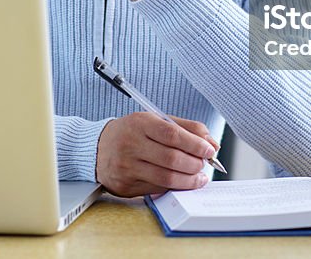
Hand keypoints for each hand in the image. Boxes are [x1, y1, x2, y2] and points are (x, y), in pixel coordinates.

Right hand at [95, 112, 219, 196]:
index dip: (195, 144)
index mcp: (140, 123)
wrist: (98, 148)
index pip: (172, 134)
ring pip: (166, 178)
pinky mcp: (126, 185)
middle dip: (195, 164)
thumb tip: (212, 143)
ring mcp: (127, 167)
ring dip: (189, 180)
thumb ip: (186, 128)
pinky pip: (157, 189)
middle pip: (172, 159)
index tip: (209, 150)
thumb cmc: (133, 133)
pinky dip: (175, 188)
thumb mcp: (155, 121)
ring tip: (198, 176)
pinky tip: (182, 183)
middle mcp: (131, 144)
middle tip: (204, 164)